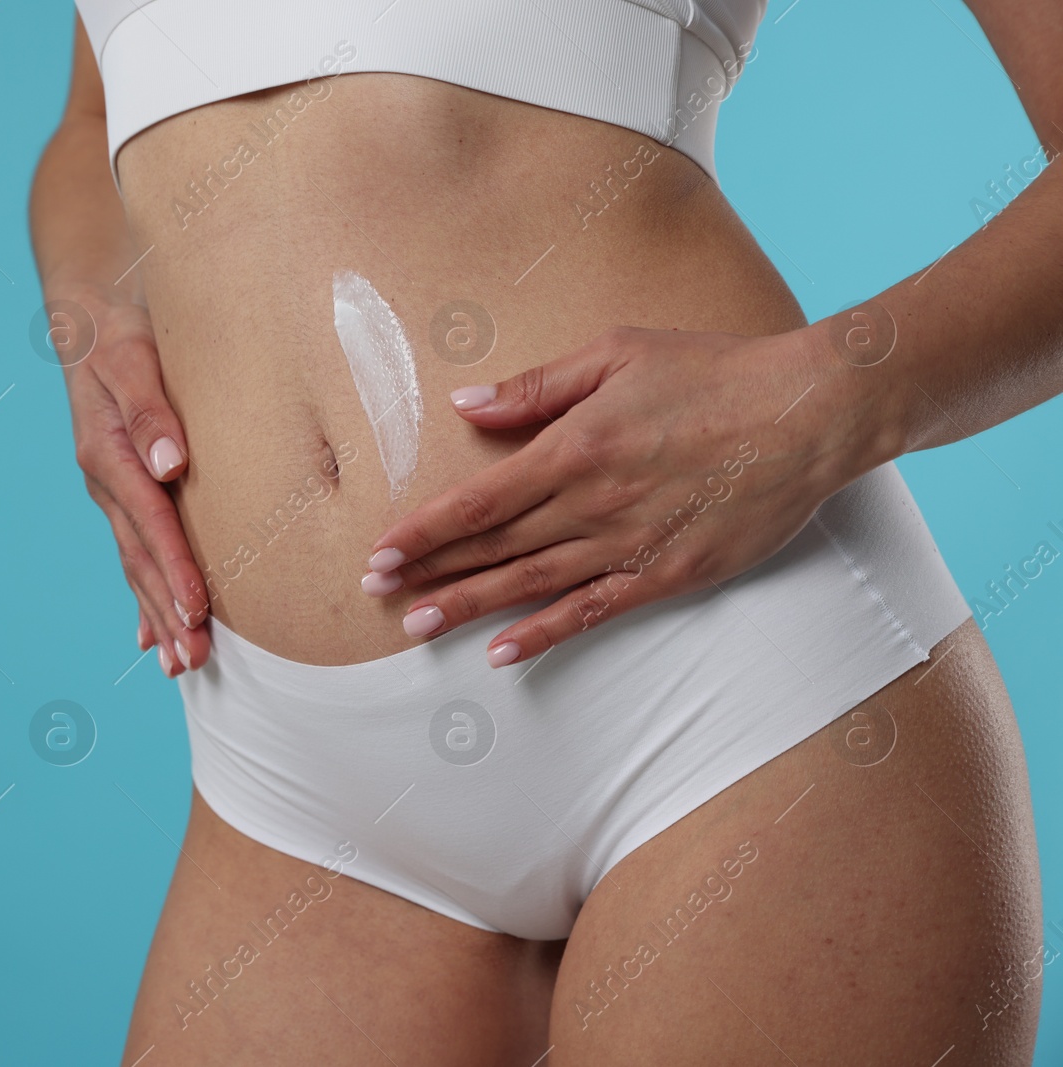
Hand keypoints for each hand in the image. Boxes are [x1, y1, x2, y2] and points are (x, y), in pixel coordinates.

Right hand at [53, 281, 208, 675]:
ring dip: (157, 616)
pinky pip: (131, 552)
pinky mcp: (120, 491)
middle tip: (193, 662)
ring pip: (135, 564)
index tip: (198, 609)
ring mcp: (109, 491)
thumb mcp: (133, 354)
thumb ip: (149, 408)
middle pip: (139, 557)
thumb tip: (171, 462)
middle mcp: (104, 480)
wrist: (90, 312)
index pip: (149, 519)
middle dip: (167, 612)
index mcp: (107, 451)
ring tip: (181, 665)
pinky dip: (143, 597)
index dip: (175, 566)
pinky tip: (151, 637)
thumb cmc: (120, 328)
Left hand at [363, 324, 878, 665]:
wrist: (809, 413)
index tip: (379, 552)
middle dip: (430, 572)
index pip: (477, 500)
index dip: (423, 530)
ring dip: (470, 607)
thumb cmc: (712, 372)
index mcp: (574, 447)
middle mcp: (593, 503)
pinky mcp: (668, 575)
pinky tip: (503, 653)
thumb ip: (536, 387)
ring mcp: (630, 544)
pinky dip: (545, 634)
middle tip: (377, 594)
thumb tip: (465, 406)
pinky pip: (593, 612)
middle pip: (493, 547)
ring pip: (531, 584)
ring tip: (418, 627)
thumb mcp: (616, 353)